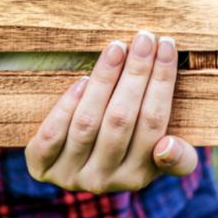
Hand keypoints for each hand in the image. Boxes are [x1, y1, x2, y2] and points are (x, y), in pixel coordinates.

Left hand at [25, 32, 198, 193]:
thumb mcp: (152, 157)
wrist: (66, 168)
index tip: (167, 45)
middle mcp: (104, 180)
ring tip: (116, 48)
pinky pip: (53, 133)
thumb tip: (169, 145)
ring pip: (88, 122)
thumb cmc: (120, 150)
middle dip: (136, 73)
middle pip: (122, 119)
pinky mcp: (41, 165)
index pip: (154, 123)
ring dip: (104, 80)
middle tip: (144, 37)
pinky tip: (82, 79)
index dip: (162, 82)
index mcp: (138, 176)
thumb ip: (177, 157)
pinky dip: (67, 105)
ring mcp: (70, 174)